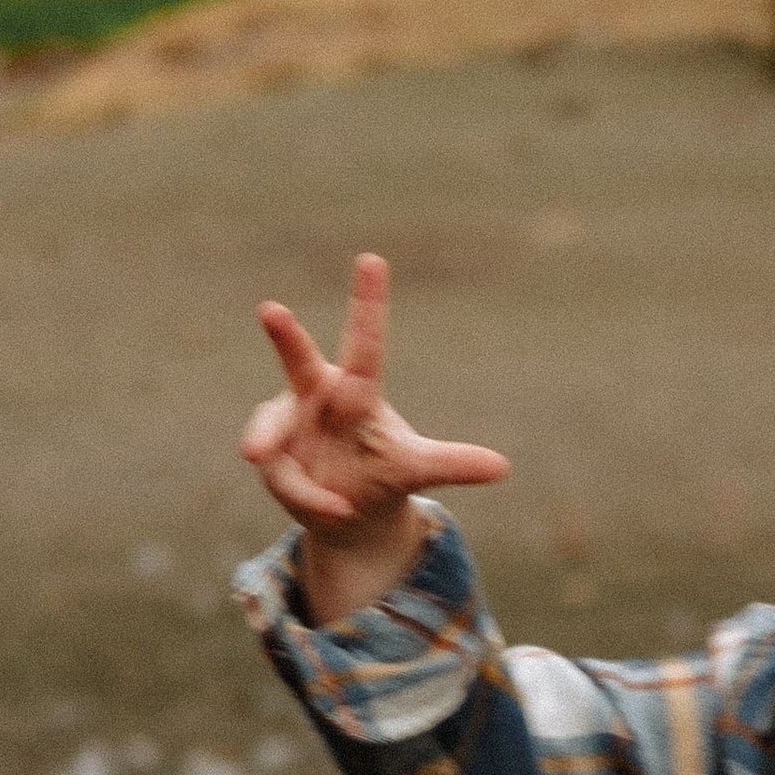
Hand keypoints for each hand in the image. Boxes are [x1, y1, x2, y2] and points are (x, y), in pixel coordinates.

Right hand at [241, 251, 508, 615]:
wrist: (345, 514)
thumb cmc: (380, 473)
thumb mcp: (416, 469)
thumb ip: (452, 464)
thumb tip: (503, 468)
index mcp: (355, 390)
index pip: (365, 342)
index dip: (369, 302)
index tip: (372, 260)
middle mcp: (315, 398)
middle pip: (298, 361)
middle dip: (285, 336)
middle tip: (271, 309)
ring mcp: (287, 426)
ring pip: (274, 428)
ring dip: (274, 443)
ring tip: (304, 484)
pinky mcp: (273, 459)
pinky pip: (284, 476)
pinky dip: (310, 497)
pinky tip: (337, 512)